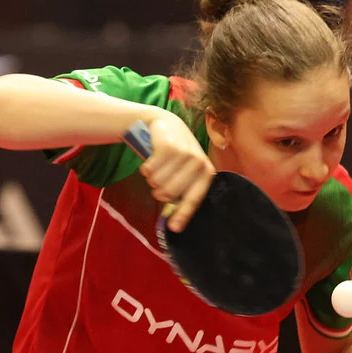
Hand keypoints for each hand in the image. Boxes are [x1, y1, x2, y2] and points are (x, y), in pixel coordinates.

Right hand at [140, 114, 215, 231]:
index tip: (174, 228)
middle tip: (158, 182)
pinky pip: (150, 170)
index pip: (194, 199)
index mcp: (206, 173)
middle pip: (170, 193)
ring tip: (156, 168)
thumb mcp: (184, 171)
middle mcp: (199, 162)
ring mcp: (185, 153)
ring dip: (151, 178)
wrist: (166, 124)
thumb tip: (173, 224)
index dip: (183, 215)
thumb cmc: (175, 155)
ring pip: (158, 182)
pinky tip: (150, 160)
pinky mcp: (169, 146)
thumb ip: (182, 192)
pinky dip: (146, 168)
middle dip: (158, 190)